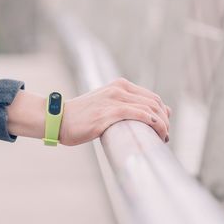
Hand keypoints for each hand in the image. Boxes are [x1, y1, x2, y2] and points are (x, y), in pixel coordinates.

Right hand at [5, 79, 170, 144]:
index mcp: (119, 85)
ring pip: (150, 109)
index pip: (152, 97)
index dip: (163, 114)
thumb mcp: (106, 106)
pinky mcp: (109, 112)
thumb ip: (126, 107)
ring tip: (162, 139)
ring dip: (162, 125)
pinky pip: (139, 115)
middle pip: (154, 103)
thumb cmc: (81, 118)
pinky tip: (156, 133)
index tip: (164, 129)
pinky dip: (153, 123)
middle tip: (165, 137)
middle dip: (165, 121)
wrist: (58, 120)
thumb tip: (151, 115)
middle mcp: (119, 89)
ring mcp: (114, 99)